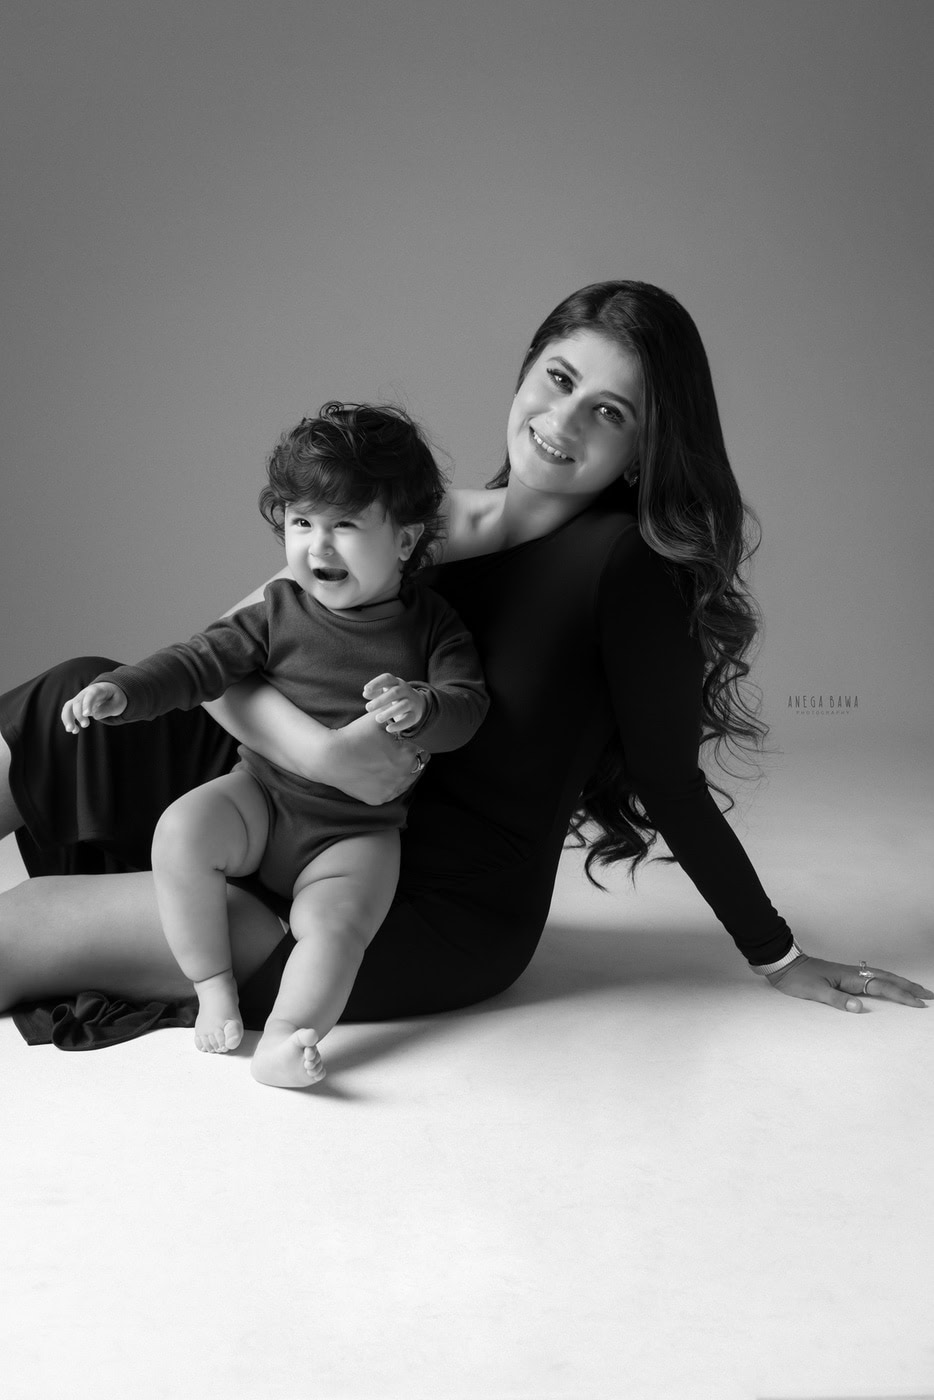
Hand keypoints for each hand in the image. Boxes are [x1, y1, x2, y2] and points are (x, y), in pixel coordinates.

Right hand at [61, 681, 126, 732]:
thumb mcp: (118, 703)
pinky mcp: (76, 706)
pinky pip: (68, 712)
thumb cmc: (115, 698)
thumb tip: (95, 716)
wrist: (110, 691)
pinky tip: (75, 731)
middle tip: (85, 725)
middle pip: (77, 701)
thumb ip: (108, 709)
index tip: (87, 714)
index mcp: (98, 690)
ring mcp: (79, 699)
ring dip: (67, 718)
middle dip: (78, 714)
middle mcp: (86, 693)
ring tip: (72, 730)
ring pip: (68, 706)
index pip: (91, 695)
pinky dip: (68, 721)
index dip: (87, 704)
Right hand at [328, 713, 422, 805]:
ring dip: (400, 772)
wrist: (329, 757)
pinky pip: (390, 791)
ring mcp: (390, 791)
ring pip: (404, 781)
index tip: (399, 741)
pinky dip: (386, 784)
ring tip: (385, 762)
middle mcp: (403, 777)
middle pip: (414, 767)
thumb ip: (392, 710)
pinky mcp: (378, 799)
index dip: (409, 743)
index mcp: (407, 756)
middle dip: (406, 758)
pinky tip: (377, 774)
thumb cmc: (353, 736)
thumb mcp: (376, 719)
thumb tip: (402, 704)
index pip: (419, 750)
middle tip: (392, 751)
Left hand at [362, 673, 426, 735]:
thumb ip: (374, 691)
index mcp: (396, 682)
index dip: (376, 683)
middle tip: (368, 708)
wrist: (416, 703)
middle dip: (380, 700)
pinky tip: (389, 729)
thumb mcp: (385, 691)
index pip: (387, 678)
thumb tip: (365, 693)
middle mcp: (405, 690)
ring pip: (402, 706)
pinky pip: (408, 720)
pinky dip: (399, 725)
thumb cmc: (394, 696)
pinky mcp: (415, 715)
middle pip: (395, 693)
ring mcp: (411, 702)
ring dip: (389, 712)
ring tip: (377, 719)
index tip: (366, 689)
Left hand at [767, 954, 932, 1012]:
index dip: (903, 996)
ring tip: (916, 989)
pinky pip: (872, 978)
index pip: (883, 987)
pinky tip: (888, 984)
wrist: (783, 964)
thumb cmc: (797, 978)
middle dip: (910, 987)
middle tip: (929, 995)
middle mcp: (853, 973)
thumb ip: (836, 1000)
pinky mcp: (844, 975)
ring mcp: (849, 973)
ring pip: (882, 976)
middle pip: (888, 979)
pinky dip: (887, 981)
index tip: (920, 1003)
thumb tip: (858, 1007)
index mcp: (850, 977)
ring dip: (901, 983)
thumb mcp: (814, 992)